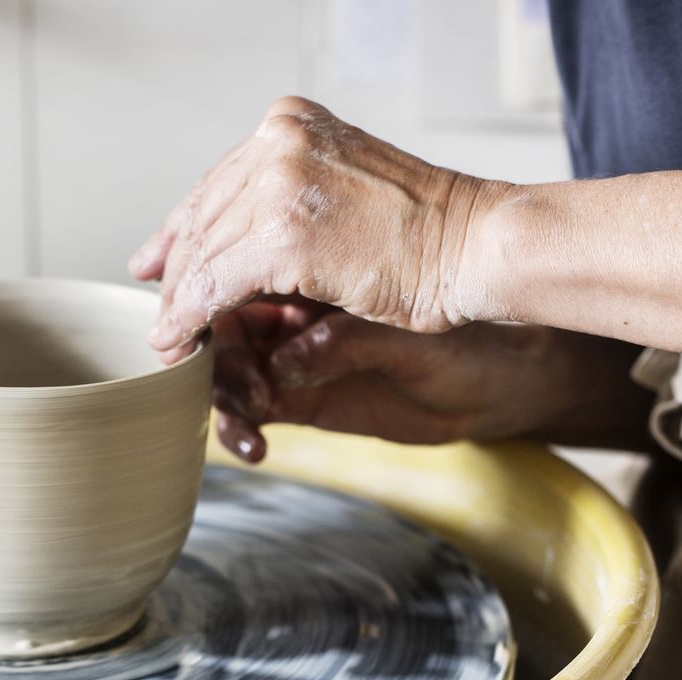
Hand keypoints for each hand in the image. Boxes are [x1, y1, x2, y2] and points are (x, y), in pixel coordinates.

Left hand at [129, 96, 507, 354]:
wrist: (480, 244)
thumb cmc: (434, 231)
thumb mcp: (351, 192)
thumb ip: (295, 199)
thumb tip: (241, 232)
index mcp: (292, 123)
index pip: (217, 182)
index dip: (180, 229)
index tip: (155, 262)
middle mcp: (278, 141)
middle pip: (203, 217)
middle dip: (177, 274)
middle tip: (161, 316)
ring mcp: (279, 184)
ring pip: (204, 255)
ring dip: (181, 305)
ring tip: (170, 341)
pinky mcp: (283, 237)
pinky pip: (217, 286)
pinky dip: (192, 320)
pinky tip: (182, 345)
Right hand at [208, 300, 635, 461]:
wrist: (506, 361)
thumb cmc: (462, 312)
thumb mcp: (397, 320)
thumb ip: (338, 342)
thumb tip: (282, 365)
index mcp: (297, 233)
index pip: (218, 262)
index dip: (191, 304)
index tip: (176, 342)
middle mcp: (286, 278)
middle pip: (208, 306)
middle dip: (198, 347)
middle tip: (197, 382)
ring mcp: (290, 332)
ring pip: (221, 357)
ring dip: (217, 391)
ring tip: (240, 417)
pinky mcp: (299, 386)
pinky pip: (247, 402)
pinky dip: (238, 423)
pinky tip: (250, 444)